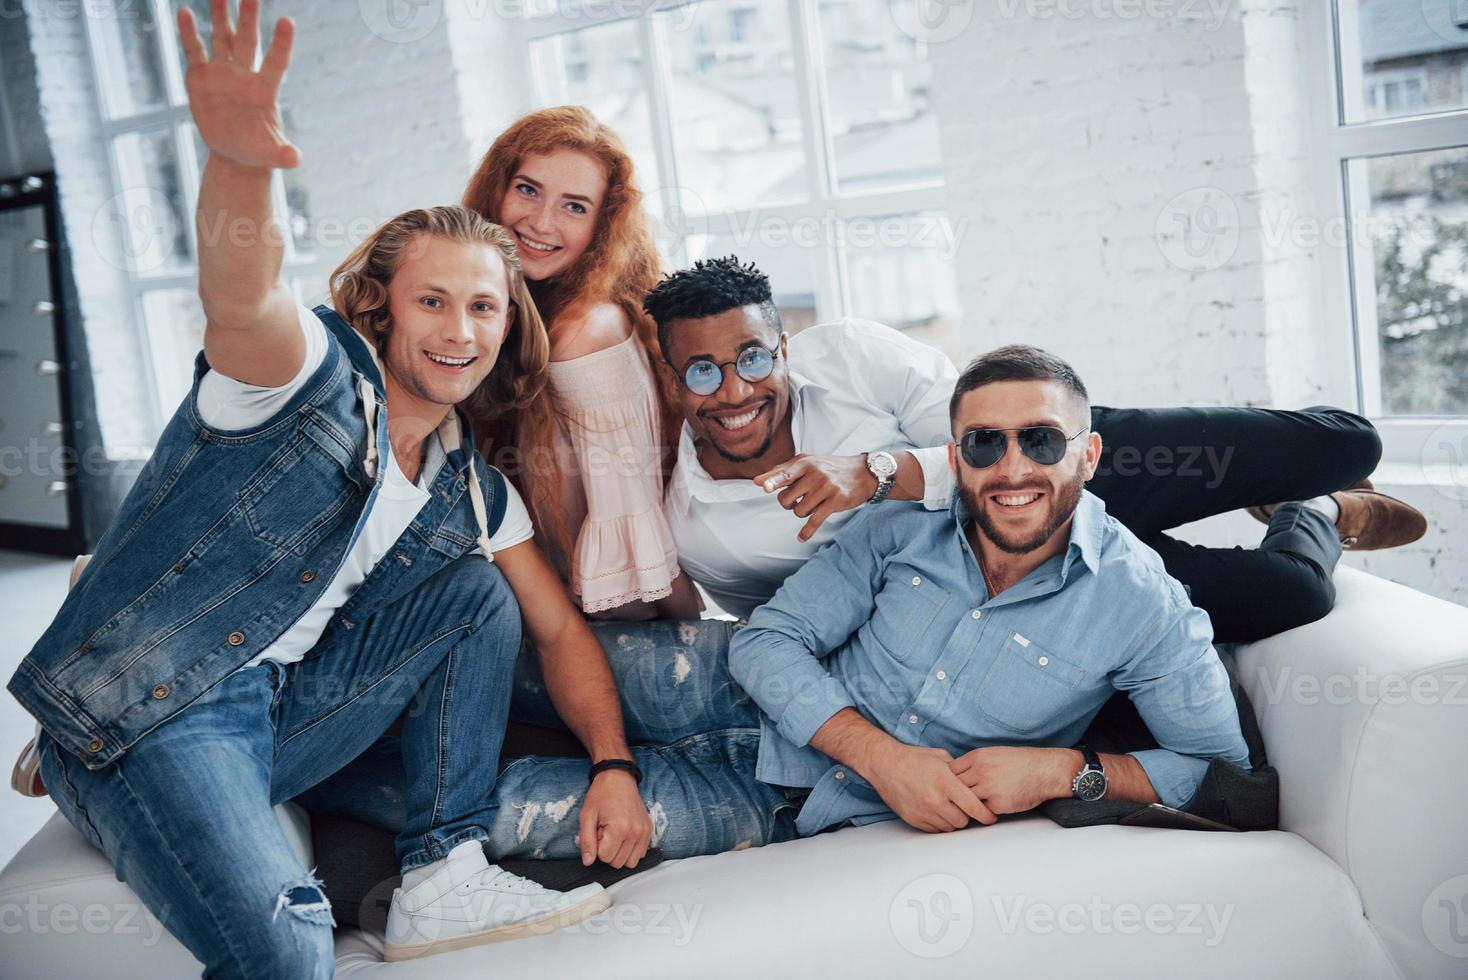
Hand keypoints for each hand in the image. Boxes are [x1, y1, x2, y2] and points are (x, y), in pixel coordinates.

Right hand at [178, 0, 298, 169]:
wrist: (235, 153)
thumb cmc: (258, 152)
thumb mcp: (271, 154)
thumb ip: (283, 154)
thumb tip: (295, 159)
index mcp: (265, 90)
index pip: (277, 62)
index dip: (282, 43)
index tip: (288, 21)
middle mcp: (245, 75)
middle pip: (249, 40)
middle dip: (250, 16)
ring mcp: (223, 73)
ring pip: (224, 37)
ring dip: (221, 15)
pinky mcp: (201, 77)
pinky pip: (195, 51)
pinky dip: (189, 33)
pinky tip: (183, 12)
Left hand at [578, 769, 652, 867]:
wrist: (618, 777)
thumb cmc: (601, 795)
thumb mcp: (586, 816)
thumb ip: (586, 841)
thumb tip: (588, 862)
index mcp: (620, 828)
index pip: (604, 857)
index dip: (597, 845)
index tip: (598, 829)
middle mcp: (635, 832)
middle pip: (617, 863)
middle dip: (608, 850)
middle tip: (605, 831)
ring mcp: (644, 832)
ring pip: (630, 862)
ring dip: (620, 852)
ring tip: (615, 834)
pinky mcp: (649, 830)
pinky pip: (641, 854)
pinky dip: (631, 850)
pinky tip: (624, 836)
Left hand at [754, 454, 878, 542]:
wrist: (863, 473)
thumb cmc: (829, 468)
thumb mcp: (807, 463)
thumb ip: (782, 471)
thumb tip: (757, 482)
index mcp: (805, 463)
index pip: (785, 474)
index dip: (773, 481)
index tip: (763, 487)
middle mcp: (815, 474)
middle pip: (786, 498)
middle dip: (788, 504)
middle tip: (798, 499)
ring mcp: (826, 488)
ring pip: (799, 511)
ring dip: (802, 512)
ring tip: (812, 504)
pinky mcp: (836, 502)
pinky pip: (815, 520)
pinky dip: (807, 531)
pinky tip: (801, 538)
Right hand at [865, 741, 996, 832]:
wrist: (885, 765)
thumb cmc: (913, 759)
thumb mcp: (941, 758)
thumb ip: (960, 771)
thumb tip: (975, 781)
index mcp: (945, 782)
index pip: (973, 806)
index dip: (986, 814)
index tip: (991, 817)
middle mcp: (935, 800)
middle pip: (962, 821)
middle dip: (968, 816)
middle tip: (967, 808)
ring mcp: (923, 812)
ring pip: (949, 827)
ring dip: (953, 820)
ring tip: (950, 807)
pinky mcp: (914, 819)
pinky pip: (935, 830)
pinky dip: (940, 823)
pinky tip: (938, 811)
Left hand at [948, 746, 1080, 814]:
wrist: (1044, 771)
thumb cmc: (1020, 762)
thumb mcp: (993, 754)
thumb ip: (974, 763)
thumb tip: (956, 774)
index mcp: (977, 756)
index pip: (949, 770)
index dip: (948, 780)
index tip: (950, 787)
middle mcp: (980, 771)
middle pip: (953, 787)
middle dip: (953, 795)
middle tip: (954, 801)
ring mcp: (988, 787)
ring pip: (965, 801)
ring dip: (966, 806)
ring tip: (968, 809)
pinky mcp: (998, 803)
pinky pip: (982, 811)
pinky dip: (983, 812)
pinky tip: (988, 810)